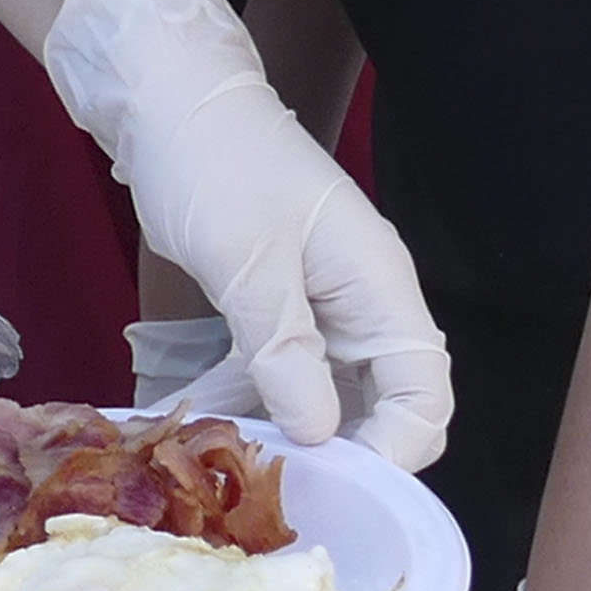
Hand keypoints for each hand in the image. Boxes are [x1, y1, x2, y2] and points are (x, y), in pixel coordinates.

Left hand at [43, 0, 450, 467]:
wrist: (165, 99)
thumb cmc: (214, 163)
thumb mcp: (247, 262)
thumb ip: (286, 351)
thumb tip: (321, 436)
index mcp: (378, 285)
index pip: (424, 392)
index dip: (395, 450)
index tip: (339, 485)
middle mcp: (363, 300)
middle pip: (386, 403)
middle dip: (346, 454)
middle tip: (285, 491)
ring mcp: (322, 303)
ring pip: (331, 393)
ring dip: (294, 433)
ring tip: (242, 470)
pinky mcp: (279, 303)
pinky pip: (284, 371)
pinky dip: (257, 401)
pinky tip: (216, 427)